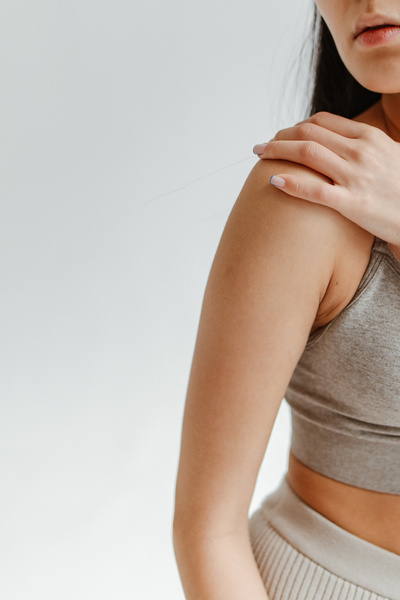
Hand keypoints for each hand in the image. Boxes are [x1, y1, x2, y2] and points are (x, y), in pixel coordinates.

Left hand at [252, 111, 399, 249]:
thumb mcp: (390, 153)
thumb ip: (363, 144)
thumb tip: (337, 139)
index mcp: (368, 136)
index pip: (321, 122)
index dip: (295, 127)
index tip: (281, 137)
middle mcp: (361, 151)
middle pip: (309, 133)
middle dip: (280, 137)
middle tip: (261, 147)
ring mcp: (356, 176)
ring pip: (307, 154)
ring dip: (277, 152)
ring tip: (260, 156)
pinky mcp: (353, 203)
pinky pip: (315, 190)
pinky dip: (292, 183)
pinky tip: (274, 181)